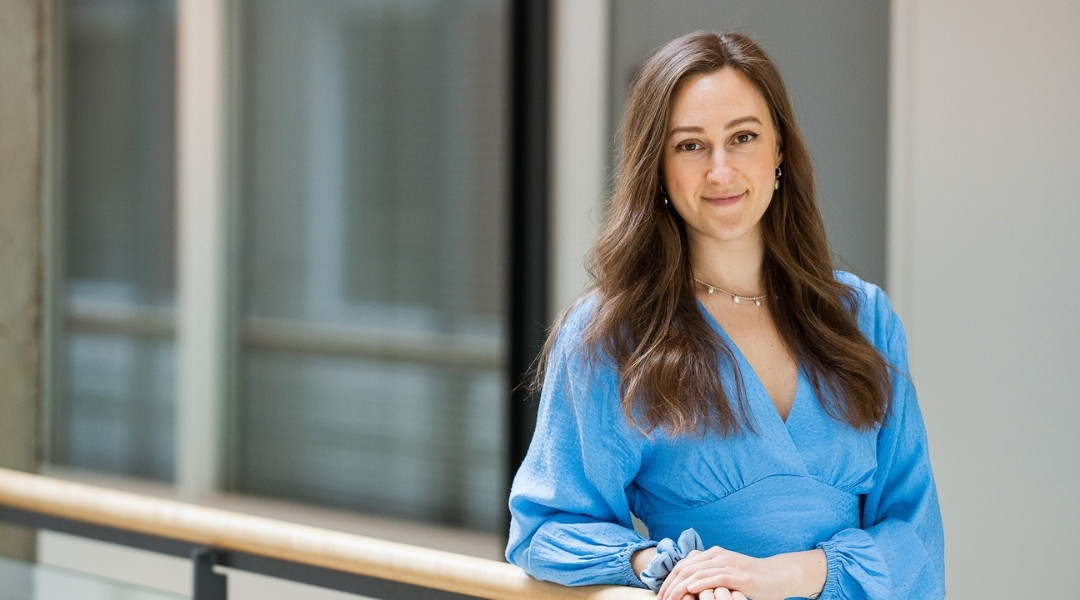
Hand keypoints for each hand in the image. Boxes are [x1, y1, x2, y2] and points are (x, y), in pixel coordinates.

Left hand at [656, 546, 824, 599]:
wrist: (777, 576)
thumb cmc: (751, 577)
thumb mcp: (726, 571)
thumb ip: (708, 573)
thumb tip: (686, 583)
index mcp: (712, 554)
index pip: (683, 564)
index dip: (669, 579)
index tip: (661, 593)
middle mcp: (718, 556)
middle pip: (686, 568)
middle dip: (671, 585)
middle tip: (662, 599)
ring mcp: (728, 564)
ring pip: (697, 573)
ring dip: (680, 587)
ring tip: (671, 599)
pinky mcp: (739, 576)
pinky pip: (715, 577)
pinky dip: (700, 583)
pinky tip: (690, 590)